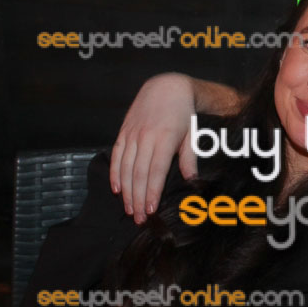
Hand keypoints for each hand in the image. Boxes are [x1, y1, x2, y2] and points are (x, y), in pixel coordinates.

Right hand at [110, 73, 198, 223]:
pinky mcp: (124, 132)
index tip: (150, 210)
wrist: (166, 87)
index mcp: (164, 139)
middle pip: (138, 174)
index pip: (155, 171)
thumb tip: (191, 179)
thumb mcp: (192, 134)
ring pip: (125, 168)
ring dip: (126, 191)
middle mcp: (145, 137)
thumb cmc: (184, 114)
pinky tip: (117, 189)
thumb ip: (189, 157)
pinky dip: (115, 173)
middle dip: (138, 198)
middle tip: (139, 219)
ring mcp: (132, 134)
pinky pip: (117, 155)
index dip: (151, 192)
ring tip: (129, 209)